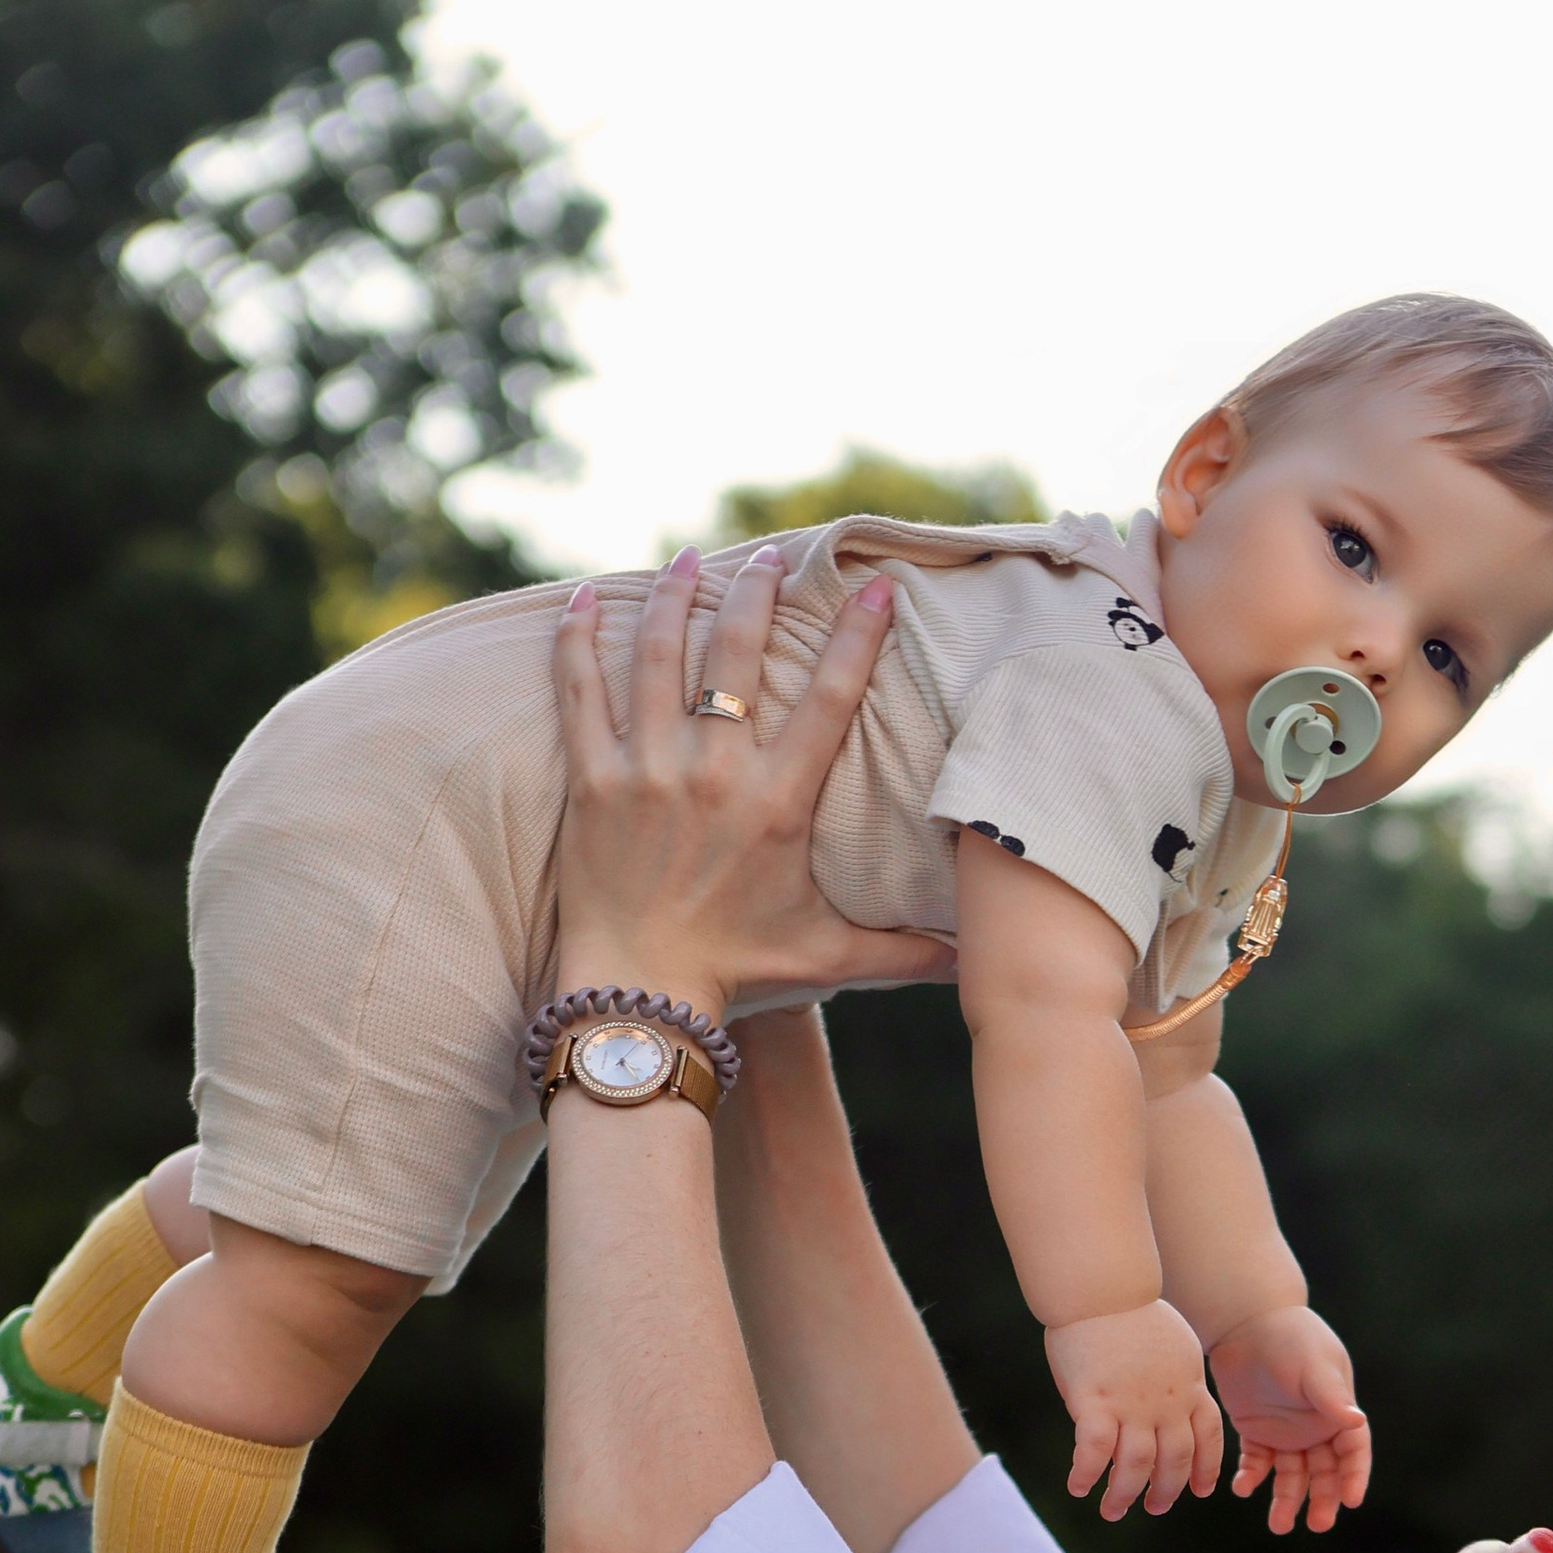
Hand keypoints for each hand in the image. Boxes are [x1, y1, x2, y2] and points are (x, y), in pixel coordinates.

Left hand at [551, 548, 953, 1018]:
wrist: (640, 995)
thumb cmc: (736, 972)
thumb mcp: (828, 956)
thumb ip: (902, 950)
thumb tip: (973, 961)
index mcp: (779, 805)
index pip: (831, 699)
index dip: (856, 636)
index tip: (874, 588)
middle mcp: (716, 776)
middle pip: (739, 653)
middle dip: (758, 591)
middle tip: (770, 556)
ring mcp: (648, 771)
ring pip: (661, 655)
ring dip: (675, 596)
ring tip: (688, 559)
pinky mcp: (593, 780)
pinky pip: (582, 691)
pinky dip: (579, 640)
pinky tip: (583, 598)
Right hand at [1044, 1300, 1225, 1522]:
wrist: (1103, 1288)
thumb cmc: (1131, 1312)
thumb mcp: (1174, 1346)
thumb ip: (1176, 1378)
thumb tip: (1171, 1399)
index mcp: (1189, 1387)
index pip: (1208, 1437)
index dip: (1206, 1468)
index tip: (1199, 1490)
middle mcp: (1166, 1403)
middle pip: (1174, 1461)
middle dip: (1166, 1491)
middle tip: (1154, 1506)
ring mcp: (1131, 1405)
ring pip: (1135, 1466)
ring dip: (1124, 1495)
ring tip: (1113, 1510)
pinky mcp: (1094, 1402)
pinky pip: (1092, 1452)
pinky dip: (1086, 1475)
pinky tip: (1078, 1488)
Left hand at [1208, 1304, 1371, 1534]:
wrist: (1245, 1322)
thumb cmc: (1289, 1339)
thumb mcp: (1313, 1367)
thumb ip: (1331, 1397)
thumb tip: (1356, 1422)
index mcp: (1338, 1412)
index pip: (1353, 1452)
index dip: (1354, 1477)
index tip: (1350, 1501)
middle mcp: (1316, 1428)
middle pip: (1325, 1473)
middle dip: (1323, 1499)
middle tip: (1317, 1525)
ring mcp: (1286, 1432)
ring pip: (1292, 1476)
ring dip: (1287, 1499)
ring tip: (1279, 1525)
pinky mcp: (1256, 1432)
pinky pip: (1257, 1463)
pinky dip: (1252, 1477)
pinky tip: (1243, 1488)